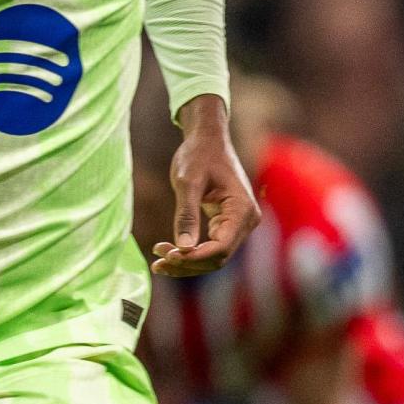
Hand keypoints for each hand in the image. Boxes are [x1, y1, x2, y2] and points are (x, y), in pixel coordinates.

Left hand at [152, 97, 259, 275]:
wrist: (207, 140)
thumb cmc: (199, 154)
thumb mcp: (188, 182)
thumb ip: (186, 214)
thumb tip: (183, 248)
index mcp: (242, 210)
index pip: (220, 247)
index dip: (194, 257)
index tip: (167, 255)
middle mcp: (247, 221)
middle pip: (217, 258)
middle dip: (187, 264)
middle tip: (157, 261)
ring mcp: (239, 225)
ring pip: (213, 257)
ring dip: (186, 264)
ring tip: (158, 262)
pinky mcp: (228, 225)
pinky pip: (210, 247)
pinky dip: (190, 255)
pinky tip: (167, 255)